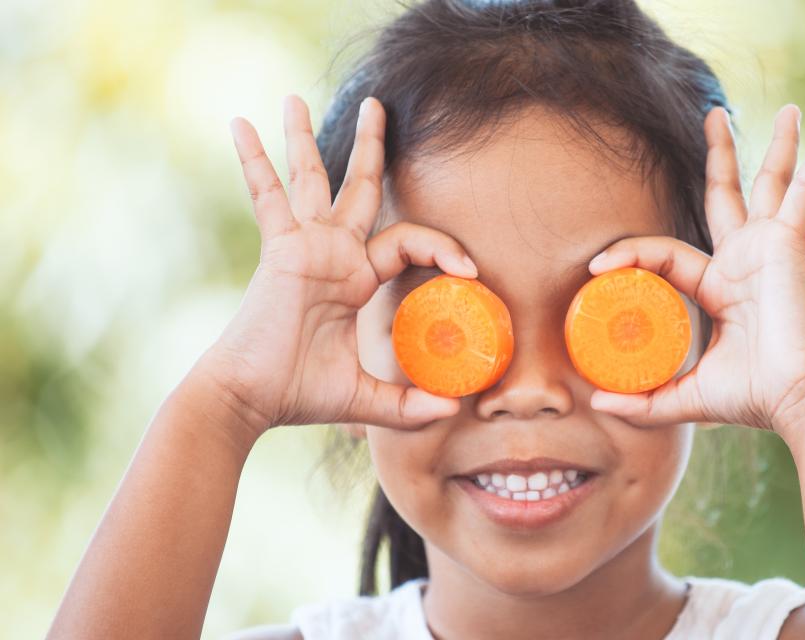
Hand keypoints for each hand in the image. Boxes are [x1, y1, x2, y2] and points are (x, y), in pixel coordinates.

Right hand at [195, 95, 475, 441]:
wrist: (251, 400)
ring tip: (293, 98)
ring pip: (313, 179)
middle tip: (378, 106)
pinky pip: (267, 195)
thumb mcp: (366, 398)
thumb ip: (407, 405)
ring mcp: (305, 247)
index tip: (469, 270)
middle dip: (371, 148)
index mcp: (356, 279)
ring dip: (307, 138)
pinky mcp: (280, 249)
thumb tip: (451, 410)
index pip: (406, 241)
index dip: (441, 246)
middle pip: (360, 187)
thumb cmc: (299, 395)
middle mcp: (333, 254)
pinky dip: (254, 161)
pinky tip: (240, 124)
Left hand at [586, 104, 804, 441]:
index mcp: (721, 286)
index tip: (593, 269)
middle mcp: (746, 259)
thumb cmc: (753, 398)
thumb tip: (596, 405)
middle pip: (727, 195)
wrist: (796, 398)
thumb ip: (645, 401)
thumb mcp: (685, 397)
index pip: (667, 252)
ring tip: (787, 108)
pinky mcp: (792, 241)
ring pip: (769, 182)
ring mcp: (771, 246)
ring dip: (778, 145)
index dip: (629, 254)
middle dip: (721, 158)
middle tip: (714, 118)